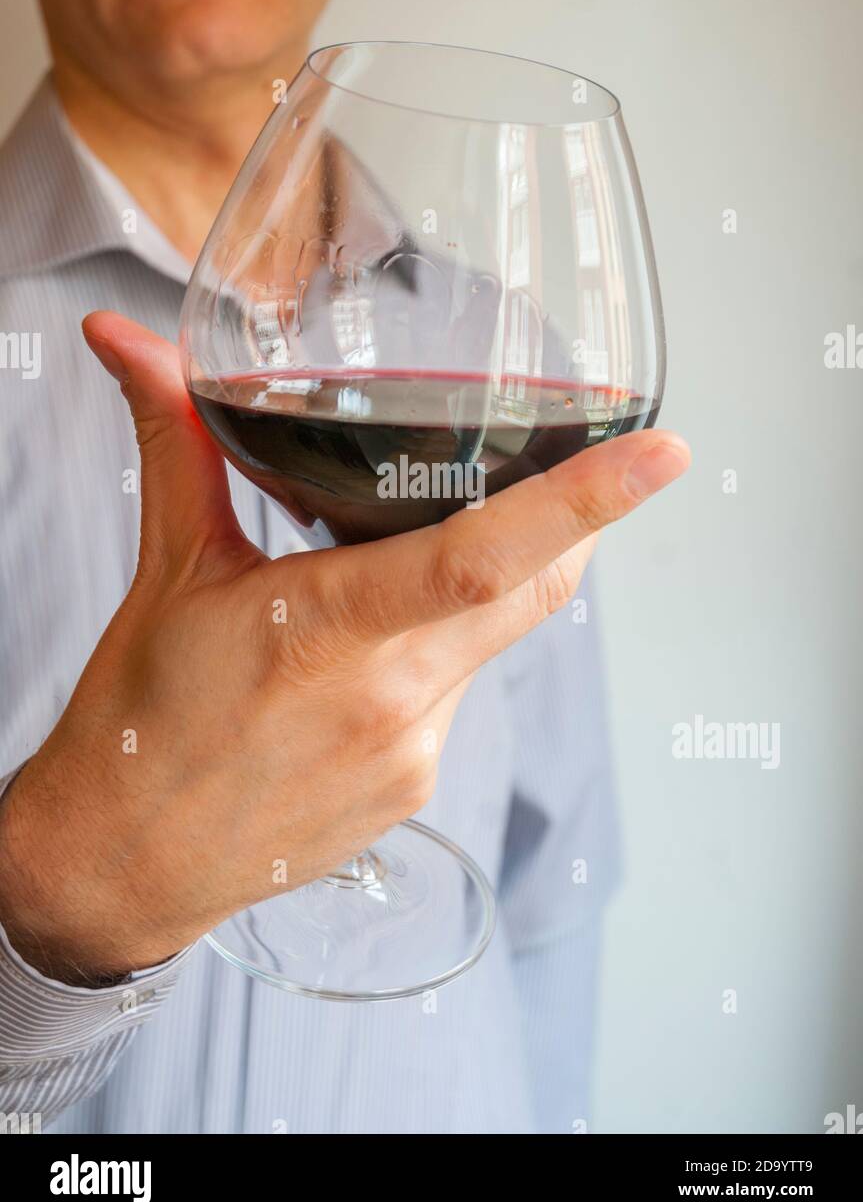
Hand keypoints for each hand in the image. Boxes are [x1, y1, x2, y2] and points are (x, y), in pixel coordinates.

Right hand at [0, 313, 689, 981]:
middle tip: (573, 473)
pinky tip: (367, 656)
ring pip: (498, 636)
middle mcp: (392, 699)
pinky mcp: (419, 788)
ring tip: (392, 571)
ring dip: (482, 586)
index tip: (663, 452)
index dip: (586, 500)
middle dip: (571, 524)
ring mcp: (415, 753)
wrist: (122, 863)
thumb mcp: (168, 571)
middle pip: (535, 588)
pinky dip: (441, 649)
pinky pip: (461, 691)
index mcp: (327, 633)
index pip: (484, 555)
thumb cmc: (140, 723)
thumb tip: (125, 338)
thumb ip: (175, 442)